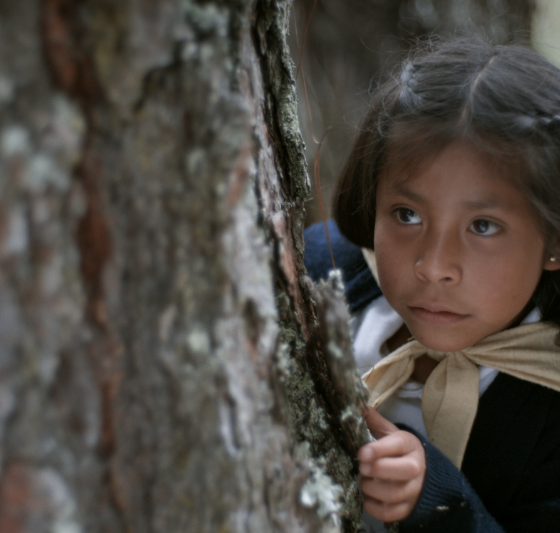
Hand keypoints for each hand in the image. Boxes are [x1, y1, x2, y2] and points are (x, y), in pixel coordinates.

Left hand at [358, 408, 425, 522]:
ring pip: (393, 494)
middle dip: (377, 470)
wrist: (420, 474)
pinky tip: (366, 496)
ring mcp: (414, 490)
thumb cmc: (397, 450)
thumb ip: (374, 420)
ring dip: (371, 488)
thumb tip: (357, 402)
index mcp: (410, 444)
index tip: (361, 453)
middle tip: (361, 467)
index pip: (398, 445)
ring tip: (362, 480)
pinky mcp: (408, 508)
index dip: (379, 449)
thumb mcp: (388, 432)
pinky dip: (373, 506)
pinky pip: (389, 513)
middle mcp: (417, 468)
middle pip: (402, 471)